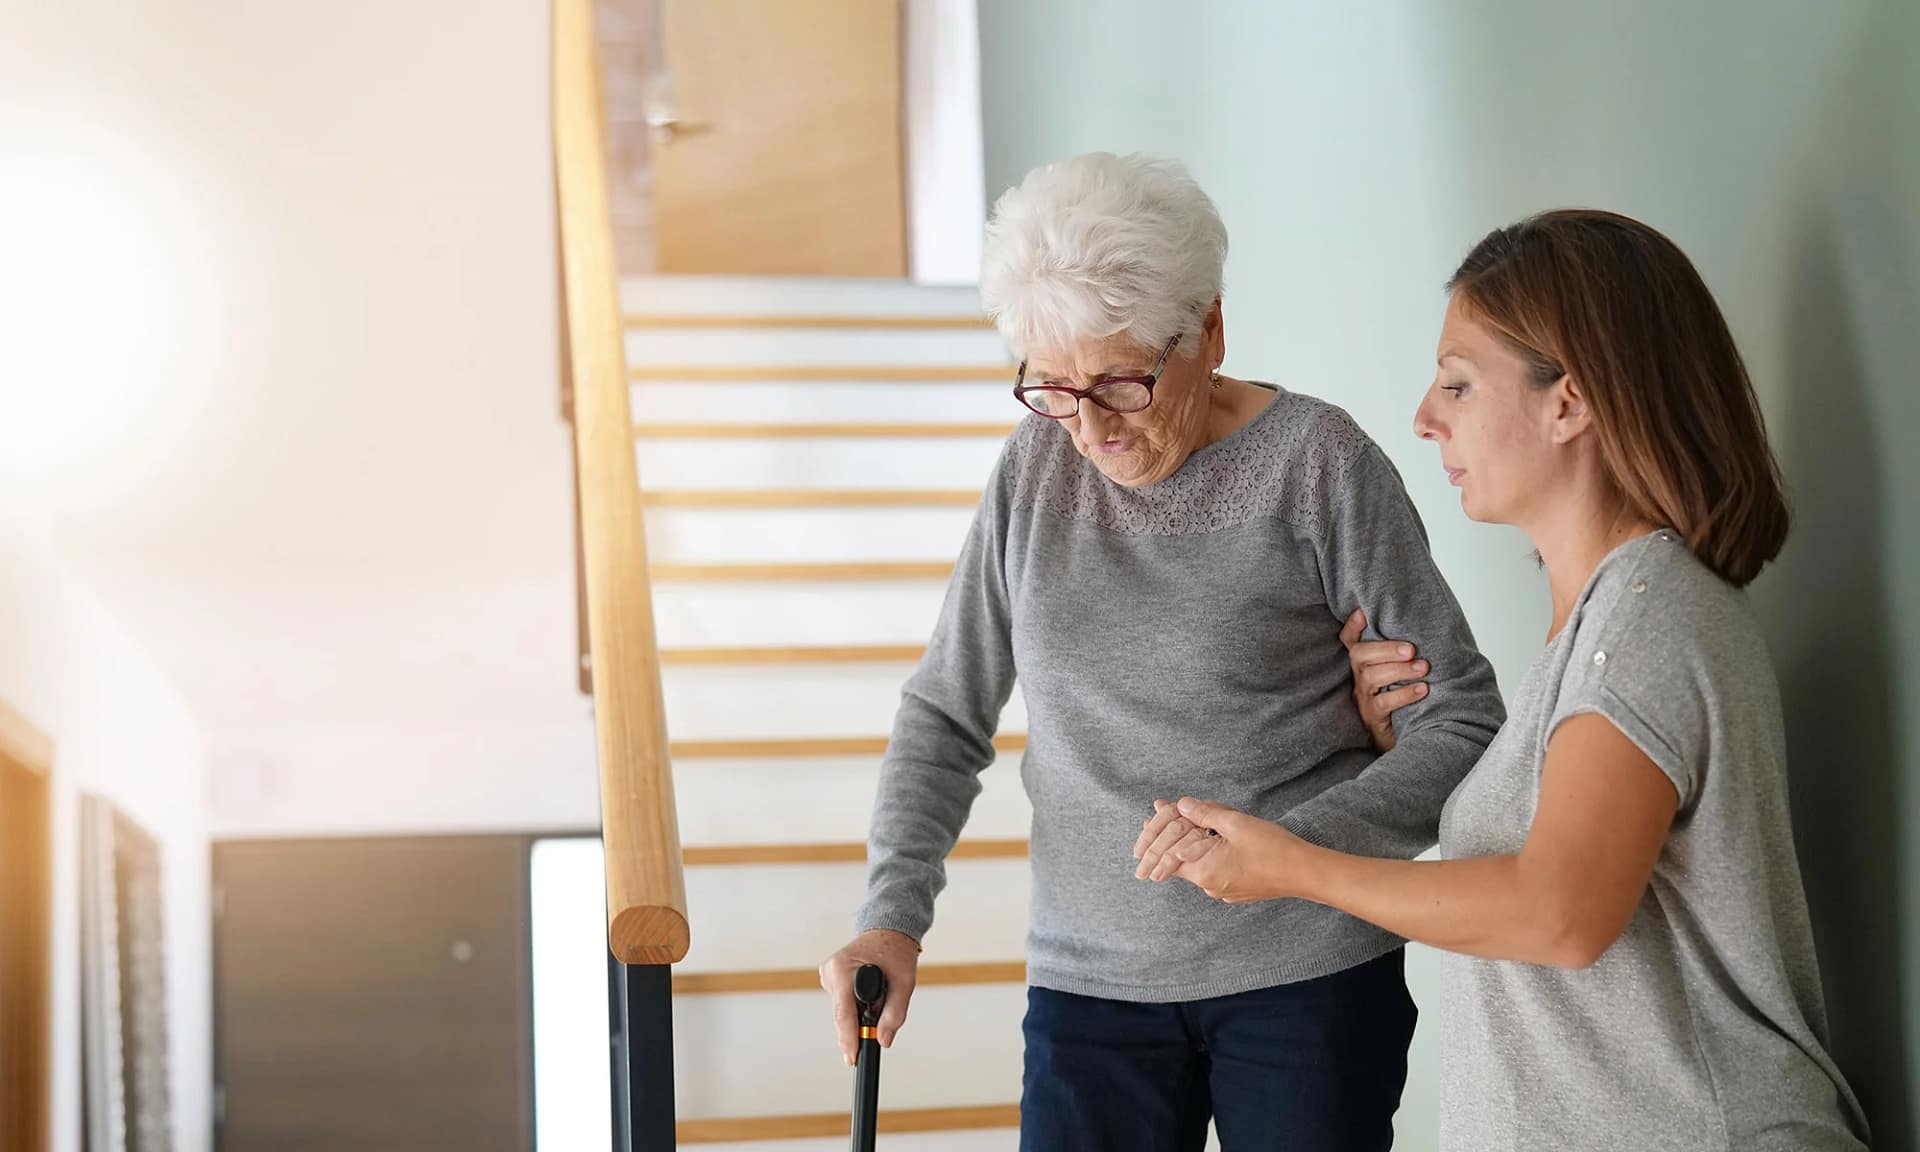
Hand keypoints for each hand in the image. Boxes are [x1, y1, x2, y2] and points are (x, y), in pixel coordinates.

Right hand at [819, 929, 919, 1065]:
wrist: (889, 931)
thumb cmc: (895, 952)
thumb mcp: (904, 983)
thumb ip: (895, 1013)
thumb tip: (883, 1039)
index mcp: (843, 969)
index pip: (843, 1013)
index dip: (849, 1039)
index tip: (852, 1058)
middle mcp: (831, 971)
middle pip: (842, 1015)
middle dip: (857, 1027)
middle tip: (875, 1031)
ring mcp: (828, 974)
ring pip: (843, 1010)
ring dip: (859, 1013)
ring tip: (880, 996)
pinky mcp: (831, 977)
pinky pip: (843, 1002)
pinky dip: (856, 1004)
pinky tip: (868, 993)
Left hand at [1136, 798, 1306, 902]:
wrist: (1306, 873)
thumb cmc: (1273, 849)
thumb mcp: (1236, 823)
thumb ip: (1205, 814)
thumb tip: (1181, 805)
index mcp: (1204, 870)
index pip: (1168, 855)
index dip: (1154, 837)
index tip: (1144, 824)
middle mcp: (1210, 886)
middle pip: (1179, 862)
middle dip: (1163, 844)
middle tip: (1148, 829)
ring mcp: (1224, 891)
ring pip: (1197, 866)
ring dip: (1187, 846)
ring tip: (1180, 828)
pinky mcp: (1237, 890)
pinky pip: (1213, 871)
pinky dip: (1205, 855)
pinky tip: (1209, 841)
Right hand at [1340, 609, 1429, 752]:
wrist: (1407, 738)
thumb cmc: (1407, 700)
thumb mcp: (1403, 673)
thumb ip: (1406, 654)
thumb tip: (1428, 630)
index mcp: (1365, 665)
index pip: (1349, 641)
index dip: (1352, 627)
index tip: (1362, 613)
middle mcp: (1359, 679)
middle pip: (1359, 655)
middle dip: (1385, 649)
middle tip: (1411, 649)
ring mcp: (1363, 698)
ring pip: (1371, 677)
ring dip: (1399, 670)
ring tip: (1424, 668)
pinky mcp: (1373, 718)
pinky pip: (1383, 703)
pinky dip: (1404, 694)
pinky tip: (1423, 690)